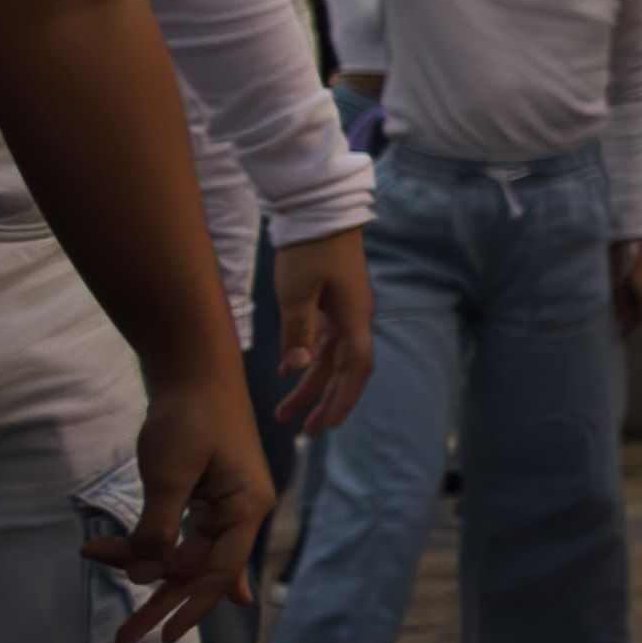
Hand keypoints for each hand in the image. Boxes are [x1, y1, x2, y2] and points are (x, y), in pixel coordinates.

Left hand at [93, 368, 276, 642]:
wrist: (192, 368)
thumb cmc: (189, 418)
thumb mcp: (168, 477)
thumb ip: (156, 530)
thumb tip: (142, 576)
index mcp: (246, 508)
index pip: (218, 573)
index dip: (189, 608)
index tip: (162, 638)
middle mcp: (241, 511)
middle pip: (198, 570)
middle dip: (158, 602)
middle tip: (122, 640)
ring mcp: (223, 501)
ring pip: (181, 549)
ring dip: (140, 561)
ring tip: (93, 558)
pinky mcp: (203, 490)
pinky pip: (177, 530)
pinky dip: (148, 540)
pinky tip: (131, 563)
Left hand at [268, 226, 376, 436]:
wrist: (320, 211)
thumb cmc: (310, 249)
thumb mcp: (297, 292)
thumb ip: (297, 331)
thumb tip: (295, 369)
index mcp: (353, 318)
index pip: (356, 369)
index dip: (343, 399)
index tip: (326, 425)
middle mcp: (354, 319)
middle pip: (344, 371)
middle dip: (326, 402)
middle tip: (306, 432)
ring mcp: (343, 311)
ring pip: (330, 359)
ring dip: (311, 387)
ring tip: (285, 413)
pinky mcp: (330, 303)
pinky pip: (323, 342)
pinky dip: (307, 362)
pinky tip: (288, 375)